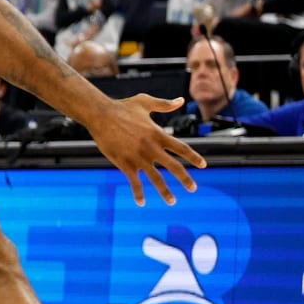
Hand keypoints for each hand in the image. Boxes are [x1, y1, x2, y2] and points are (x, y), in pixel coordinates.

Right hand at [82, 95, 204, 206]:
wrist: (100, 114)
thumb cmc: (122, 107)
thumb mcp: (145, 102)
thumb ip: (164, 104)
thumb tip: (181, 100)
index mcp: (157, 134)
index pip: (181, 148)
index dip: (193, 157)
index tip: (203, 166)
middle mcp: (151, 147)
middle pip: (173, 166)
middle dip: (185, 179)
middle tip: (193, 188)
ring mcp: (138, 157)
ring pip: (156, 178)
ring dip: (165, 191)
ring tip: (172, 201)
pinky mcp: (124, 163)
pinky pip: (134, 182)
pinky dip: (138, 193)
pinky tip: (142, 203)